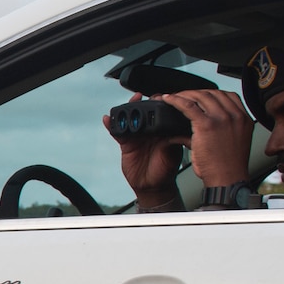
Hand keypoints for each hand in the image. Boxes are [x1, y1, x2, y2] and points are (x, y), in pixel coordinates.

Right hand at [110, 93, 183, 210]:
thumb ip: (174, 140)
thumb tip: (177, 131)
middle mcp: (150, 132)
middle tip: (140, 97)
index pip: (161, 113)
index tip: (159, 97)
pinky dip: (111, 126)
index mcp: (164, 131)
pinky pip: (117, 132)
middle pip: (143, 113)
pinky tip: (107, 120)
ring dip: (126, 111)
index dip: (160, 104)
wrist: (154, 186)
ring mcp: (137, 137)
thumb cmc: (167, 170)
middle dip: (141, 104)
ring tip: (127, 104)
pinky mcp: (126, 144)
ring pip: (129, 120)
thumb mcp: (175, 153)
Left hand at [159, 89, 254, 187]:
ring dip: (184, 95)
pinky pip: (189, 106)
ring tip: (173, 98)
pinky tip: (168, 100)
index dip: (210, 94)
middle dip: (195, 93)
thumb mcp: (233, 140)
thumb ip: (223, 127)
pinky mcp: (207, 125)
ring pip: (200, 96)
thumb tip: (203, 119)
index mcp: (243, 118)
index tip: (198, 96)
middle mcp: (235, 115)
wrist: (227, 179)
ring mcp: (223, 118)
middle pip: (213, 93)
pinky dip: (176, 100)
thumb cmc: (228, 165)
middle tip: (182, 96)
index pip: (227, 96)